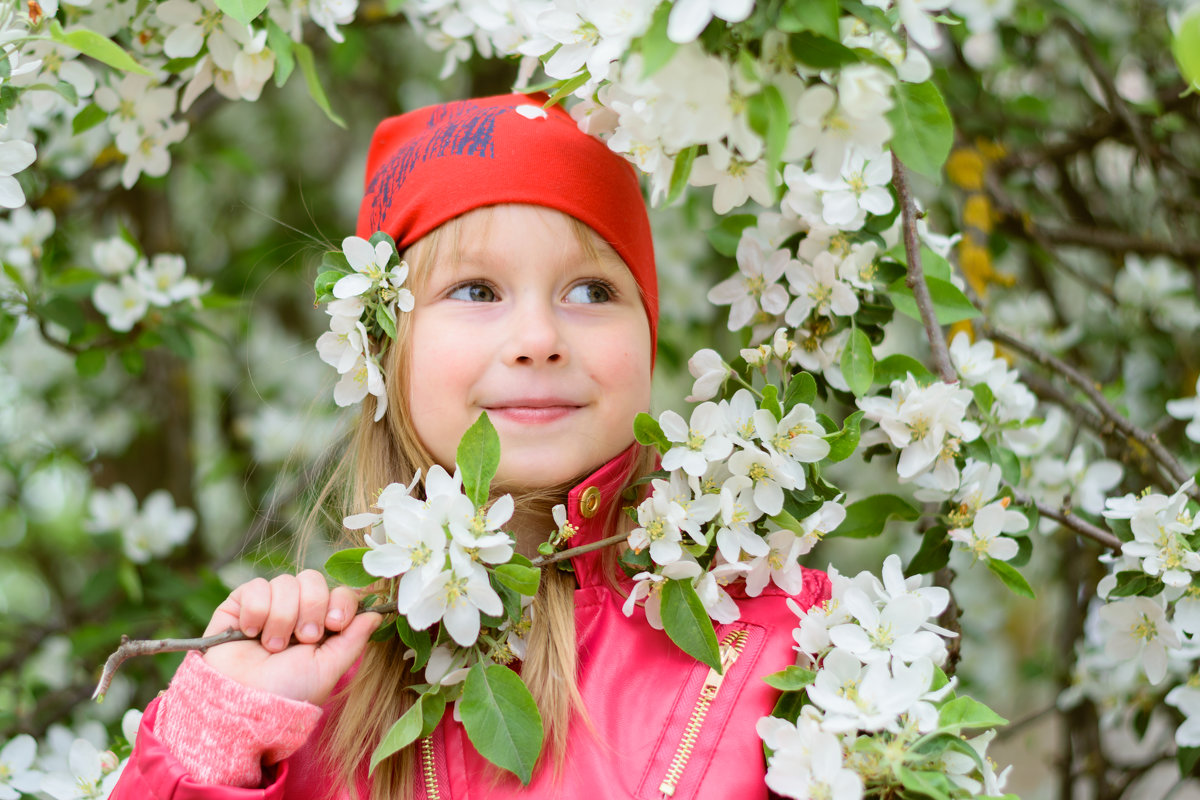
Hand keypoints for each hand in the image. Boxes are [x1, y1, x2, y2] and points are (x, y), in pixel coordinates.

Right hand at [201, 569, 381, 704]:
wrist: (245, 705)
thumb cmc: (288, 692)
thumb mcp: (329, 668)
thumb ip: (354, 638)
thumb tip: (378, 612)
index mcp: (321, 625)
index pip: (339, 592)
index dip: (340, 603)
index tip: (334, 625)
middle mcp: (296, 612)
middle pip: (313, 579)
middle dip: (311, 609)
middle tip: (302, 639)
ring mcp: (268, 606)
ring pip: (285, 582)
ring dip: (282, 617)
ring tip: (273, 647)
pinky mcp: (239, 604)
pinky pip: (255, 587)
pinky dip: (256, 611)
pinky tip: (250, 634)